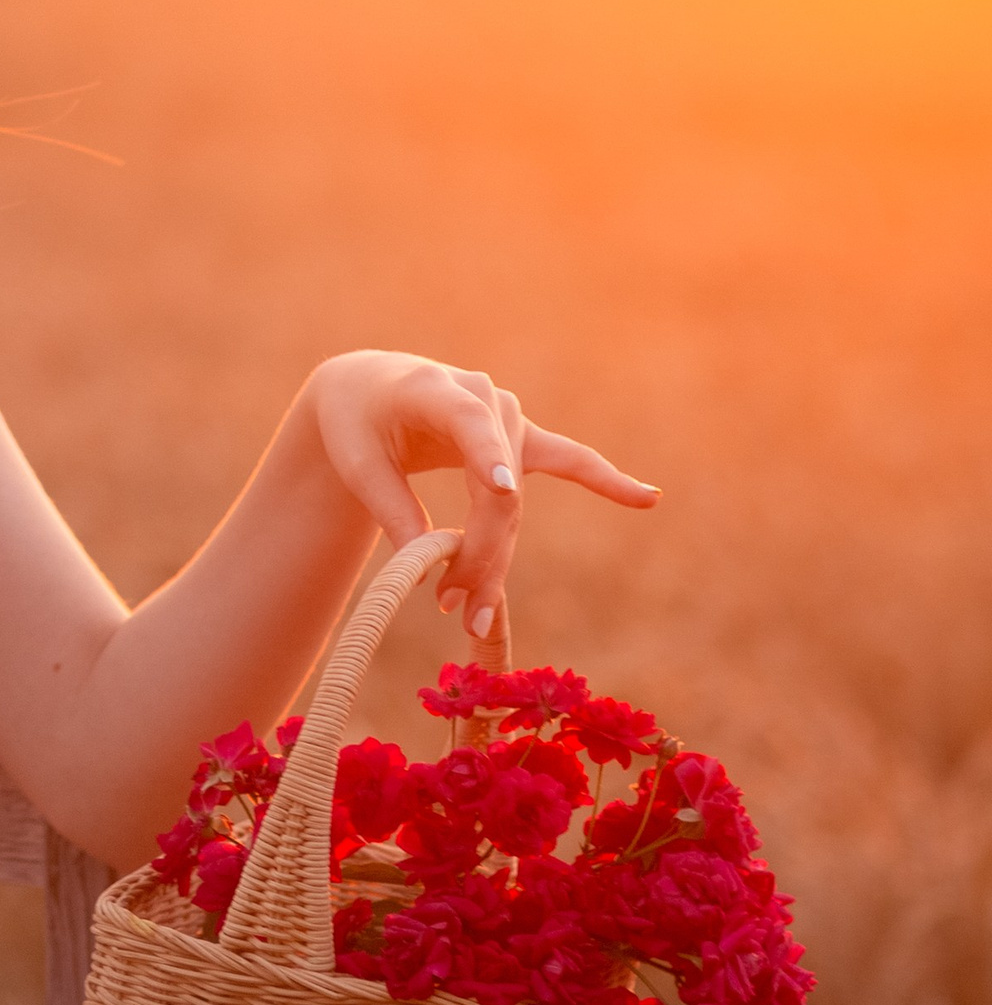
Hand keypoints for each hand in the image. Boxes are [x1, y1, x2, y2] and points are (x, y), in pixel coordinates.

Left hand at [303, 351, 657, 638]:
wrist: (368, 390)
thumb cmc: (356, 423)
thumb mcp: (357, 462)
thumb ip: (391, 507)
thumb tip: (420, 567)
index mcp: (436, 391)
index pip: (470, 425)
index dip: (487, 458)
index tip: (501, 491)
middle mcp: (482, 398)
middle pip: (498, 490)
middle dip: (480, 554)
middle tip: (454, 612)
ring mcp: (508, 417)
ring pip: (516, 501)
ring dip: (499, 558)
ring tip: (470, 615)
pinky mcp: (521, 438)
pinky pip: (570, 461)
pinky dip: (605, 480)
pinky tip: (647, 497)